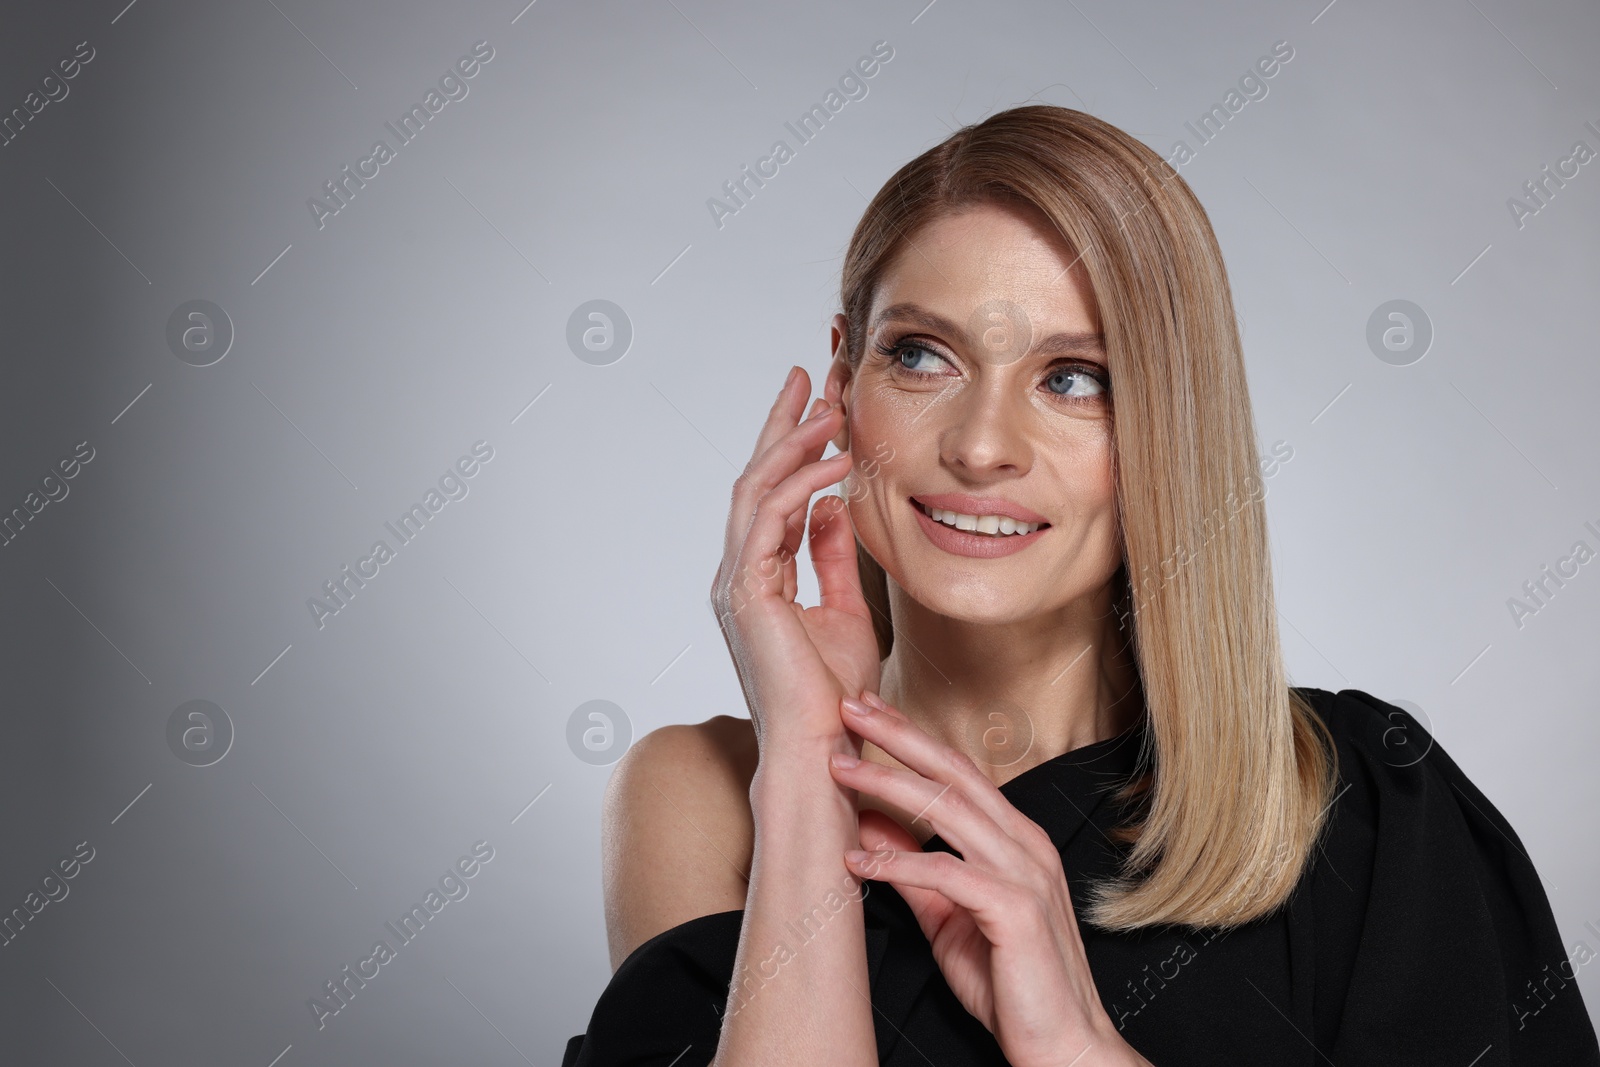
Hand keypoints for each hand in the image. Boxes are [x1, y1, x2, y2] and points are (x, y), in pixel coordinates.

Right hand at [709, 366, 880, 753]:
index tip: (818, 404)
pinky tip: (834, 464)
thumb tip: (834, 510)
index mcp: (756, 577)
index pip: (771, 495)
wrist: (820, 746)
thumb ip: (832, 560)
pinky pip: (769, 520)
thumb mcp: (842, 611)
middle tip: (811, 376)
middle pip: (754, 479)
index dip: (792, 446)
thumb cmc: (832, 694)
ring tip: (829, 406)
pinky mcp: (746, 592)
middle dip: (782, 424)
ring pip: (755, 490)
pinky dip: (800, 485)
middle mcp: (738, 574)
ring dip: (792, 442)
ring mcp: (736, 582)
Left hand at [828, 691, 1152, 1066]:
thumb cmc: (1011, 983)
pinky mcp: (1016, 910)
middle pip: (953, 773)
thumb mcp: (948, 917)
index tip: (868, 710)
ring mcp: (1025, 874)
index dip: (911, 737)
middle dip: (897, 735)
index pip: (958, 771)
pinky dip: (898, 863)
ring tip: (839, 770)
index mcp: (1015, 839)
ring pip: (949, 810)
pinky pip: (947, 874)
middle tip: (848, 704)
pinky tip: (859, 860)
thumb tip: (868, 823)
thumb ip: (913, 870)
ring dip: (888, 785)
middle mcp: (1024, 844)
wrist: (1062, 1046)